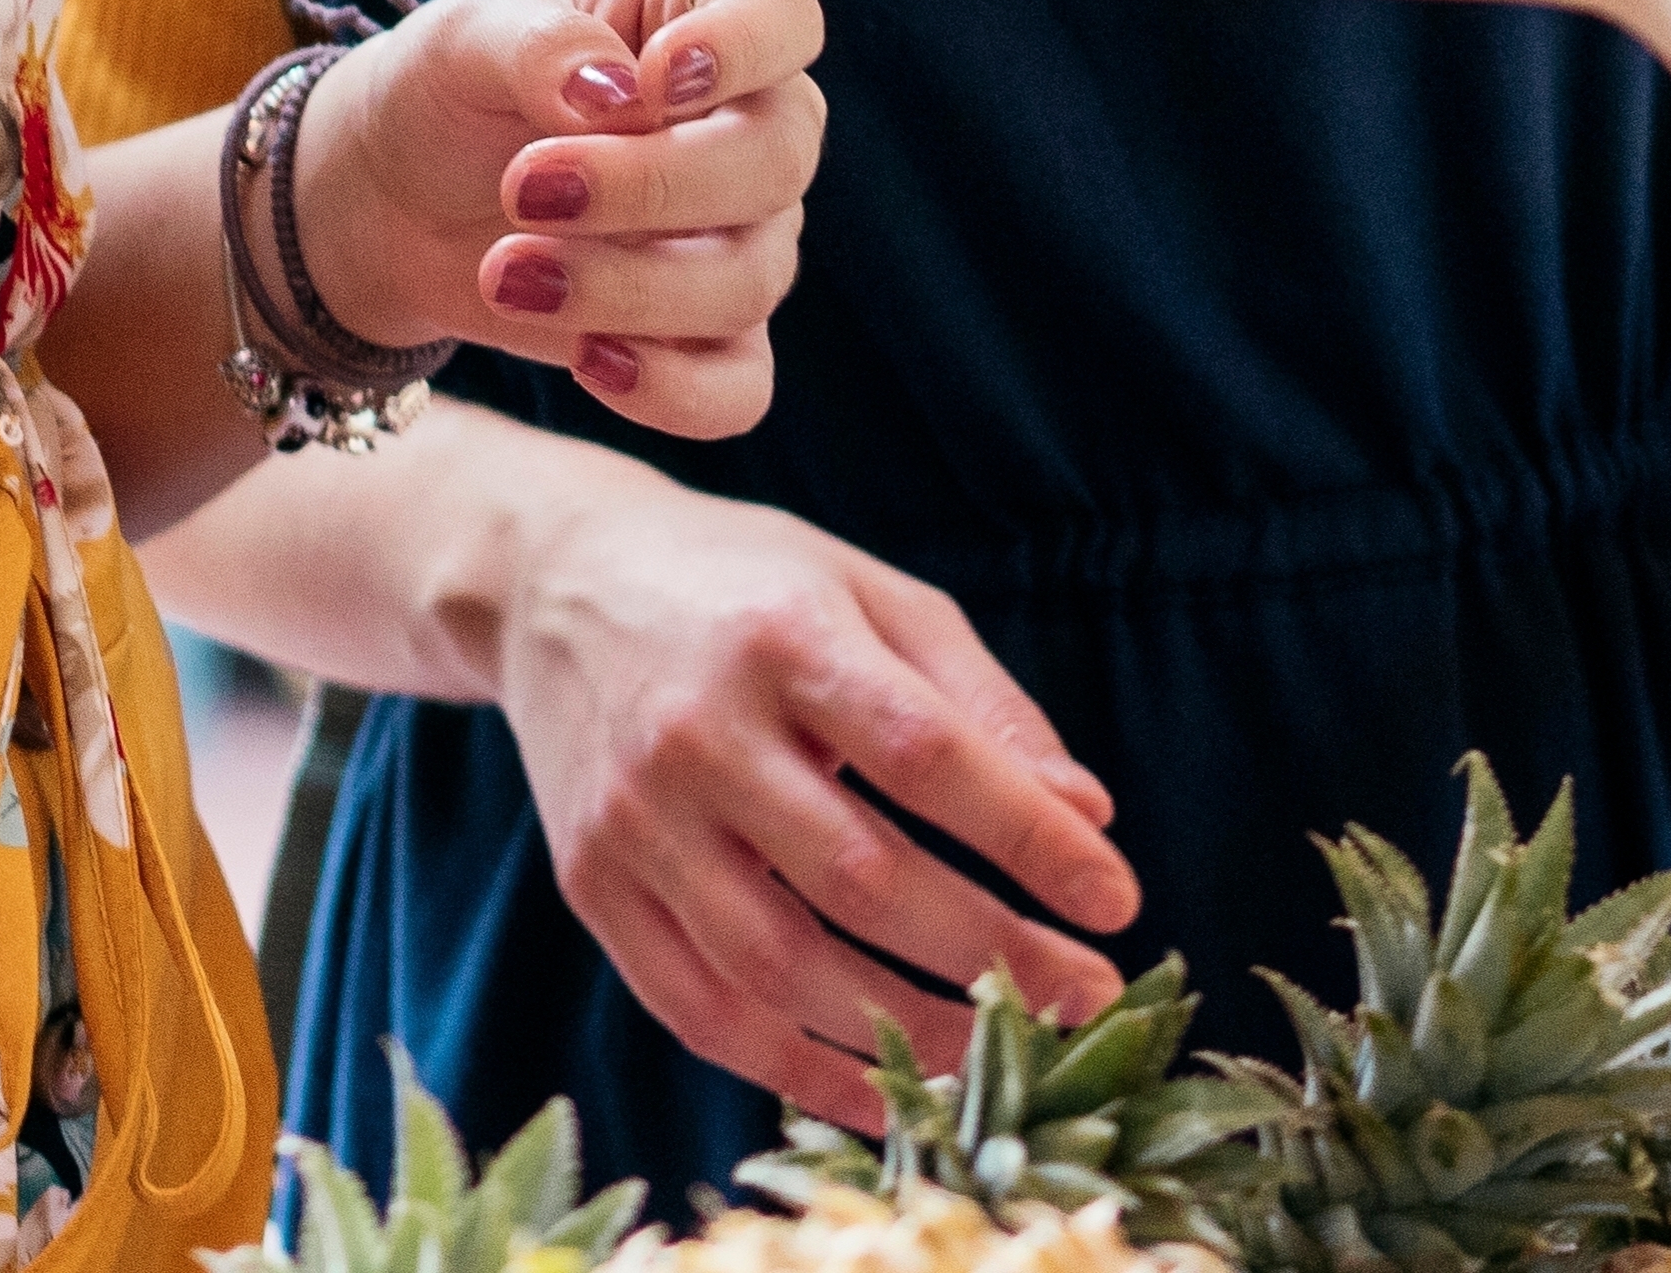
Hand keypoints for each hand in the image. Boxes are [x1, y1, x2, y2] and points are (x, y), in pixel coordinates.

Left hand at [300, 0, 824, 433]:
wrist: (395, 199)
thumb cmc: (448, 87)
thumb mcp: (465, 38)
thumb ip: (541, 48)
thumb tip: (616, 96)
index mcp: (704, 9)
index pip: (785, 16)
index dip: (744, 48)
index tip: (656, 78)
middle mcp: (748, 118)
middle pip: (776, 158)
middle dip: (652, 185)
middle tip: (525, 188)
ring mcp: (741, 231)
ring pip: (750, 277)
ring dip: (627, 288)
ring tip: (504, 275)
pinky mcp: (707, 333)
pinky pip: (739, 384)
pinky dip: (675, 388)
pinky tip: (589, 364)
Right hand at [485, 472, 1140, 1125]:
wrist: (554, 582)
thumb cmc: (749, 586)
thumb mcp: (873, 595)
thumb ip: (982, 705)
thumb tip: (1087, 818)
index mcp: (786, 636)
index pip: (924, 753)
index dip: (1025, 837)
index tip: (1116, 897)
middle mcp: (700, 731)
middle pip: (861, 875)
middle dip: (989, 951)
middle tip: (1086, 994)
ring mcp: (635, 819)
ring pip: (779, 963)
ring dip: (904, 1029)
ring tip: (998, 1055)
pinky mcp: (591, 886)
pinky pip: (701, 1008)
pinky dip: (795, 1068)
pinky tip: (881, 1087)